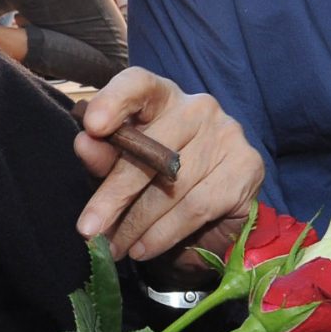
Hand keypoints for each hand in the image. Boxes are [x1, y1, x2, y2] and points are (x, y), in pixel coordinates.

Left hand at [74, 65, 261, 266]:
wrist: (208, 217)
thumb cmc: (156, 183)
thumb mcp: (121, 170)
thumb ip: (104, 158)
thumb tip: (84, 145)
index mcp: (162, 97)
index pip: (139, 84)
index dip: (115, 100)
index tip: (92, 127)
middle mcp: (197, 108)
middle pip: (151, 148)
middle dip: (115, 195)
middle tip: (89, 228)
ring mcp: (227, 136)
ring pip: (173, 186)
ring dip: (137, 224)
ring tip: (115, 247)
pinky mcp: (246, 168)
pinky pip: (196, 207)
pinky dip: (164, 233)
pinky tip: (144, 248)